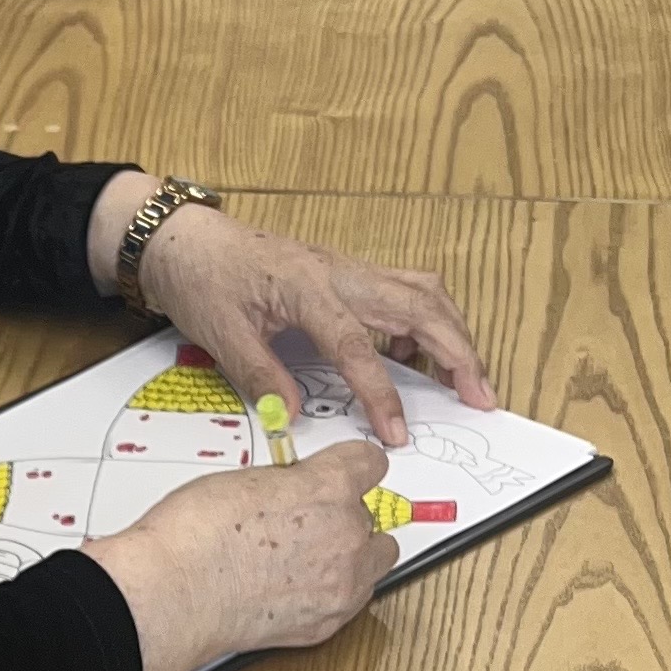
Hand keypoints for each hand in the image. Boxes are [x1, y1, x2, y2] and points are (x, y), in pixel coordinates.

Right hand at [86, 440, 396, 670]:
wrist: (173, 595)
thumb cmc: (193, 536)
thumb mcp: (244, 481)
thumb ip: (285, 485)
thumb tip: (291, 493)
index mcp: (329, 486)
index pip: (369, 464)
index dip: (351, 467)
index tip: (343, 473)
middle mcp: (347, 533)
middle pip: (374, 517)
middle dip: (345, 517)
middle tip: (308, 523)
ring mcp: (342, 583)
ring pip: (375, 561)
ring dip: (351, 556)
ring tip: (309, 558)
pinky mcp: (327, 623)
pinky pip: (351, 602)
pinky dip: (332, 593)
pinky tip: (296, 588)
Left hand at [136, 205, 493, 447]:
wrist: (187, 238)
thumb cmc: (202, 277)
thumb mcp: (222, 334)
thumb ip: (260, 375)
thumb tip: (295, 414)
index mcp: (308, 287)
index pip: (357, 346)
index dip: (382, 393)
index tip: (397, 431)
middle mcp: (340, 272)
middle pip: (420, 306)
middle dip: (458, 352)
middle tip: (482, 396)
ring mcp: (348, 269)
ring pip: (422, 293)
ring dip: (451, 333)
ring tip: (465, 378)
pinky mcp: (347, 274)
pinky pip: (403, 291)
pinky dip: (424, 321)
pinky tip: (413, 355)